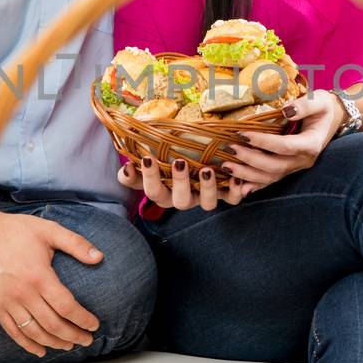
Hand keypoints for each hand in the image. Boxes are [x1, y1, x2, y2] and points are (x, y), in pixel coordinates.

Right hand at [0, 209, 102, 357]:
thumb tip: (99, 256)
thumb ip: (75, 243)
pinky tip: (40, 349)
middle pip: (53, 325)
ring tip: (68, 345)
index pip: (66, 307)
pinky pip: (13, 332)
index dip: (83, 319)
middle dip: (73, 336)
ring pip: (34, 332)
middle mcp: (23, 293)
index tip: (94, 325)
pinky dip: (28, 344)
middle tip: (86, 340)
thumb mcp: (49, 230)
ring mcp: (7, 302)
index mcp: (38, 277)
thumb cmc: (16, 230)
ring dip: (53, 343)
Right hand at [119, 156, 257, 211]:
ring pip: (207, 204)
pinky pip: (232, 200)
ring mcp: (204, 198)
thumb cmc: (165, 162)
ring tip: (207, 169)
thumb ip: (133, 170)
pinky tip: (237, 178)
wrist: (194, 162)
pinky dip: (237, 192)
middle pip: (180, 201)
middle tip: (179, 162)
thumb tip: (126, 167)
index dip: (149, 177)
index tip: (147, 158)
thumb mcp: (147, 166)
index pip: (152, 191)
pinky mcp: (224, 195)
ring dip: (208, 188)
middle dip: (180, 182)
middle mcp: (183, 199)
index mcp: (163, 193)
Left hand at [219, 90, 342, 189]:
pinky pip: (270, 181)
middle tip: (229, 149)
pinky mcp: (289, 169)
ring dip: (247, 175)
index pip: (284, 146)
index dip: (263, 142)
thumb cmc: (323, 107)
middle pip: (275, 167)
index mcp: (311, 144)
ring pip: (270, 178)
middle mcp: (303, 160)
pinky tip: (237, 186)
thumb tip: (286, 111)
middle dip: (250, 160)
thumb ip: (305, 105)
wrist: (331, 119)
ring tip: (226, 166)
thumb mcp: (319, 100)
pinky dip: (253, 185)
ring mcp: (296, 167)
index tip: (242, 133)